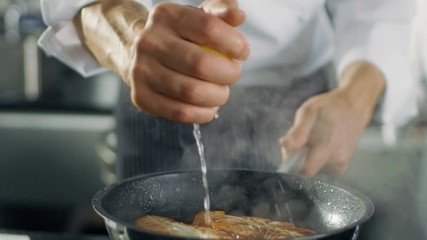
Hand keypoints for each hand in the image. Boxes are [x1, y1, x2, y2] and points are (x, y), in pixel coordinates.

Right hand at [128, 1, 248, 122]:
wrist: (137, 53)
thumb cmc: (179, 35)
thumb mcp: (198, 16)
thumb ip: (221, 11)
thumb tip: (239, 17)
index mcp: (167, 15)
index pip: (209, 28)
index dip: (234, 43)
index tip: (242, 52)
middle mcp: (149, 42)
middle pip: (201, 64)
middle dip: (228, 73)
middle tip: (233, 73)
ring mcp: (141, 71)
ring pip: (191, 92)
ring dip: (217, 96)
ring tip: (222, 91)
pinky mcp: (141, 97)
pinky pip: (180, 112)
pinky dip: (203, 113)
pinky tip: (209, 106)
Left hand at [280, 90, 367, 175]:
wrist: (354, 106)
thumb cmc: (330, 107)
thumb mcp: (309, 111)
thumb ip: (298, 131)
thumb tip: (285, 145)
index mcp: (327, 146)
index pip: (305, 171)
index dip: (292, 163)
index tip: (291, 149)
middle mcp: (336, 159)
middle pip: (306, 171)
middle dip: (298, 158)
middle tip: (302, 141)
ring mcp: (340, 164)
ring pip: (313, 169)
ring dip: (308, 158)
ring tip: (314, 140)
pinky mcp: (341, 167)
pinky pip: (321, 169)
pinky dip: (317, 160)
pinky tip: (321, 146)